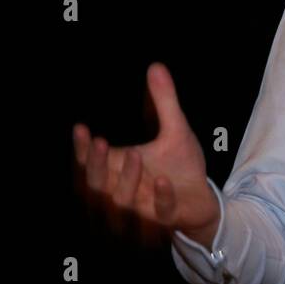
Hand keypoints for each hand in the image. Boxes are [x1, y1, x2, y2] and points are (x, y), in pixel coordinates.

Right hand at [73, 62, 220, 247]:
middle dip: (97, 166)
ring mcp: (144, 206)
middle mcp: (124, 189)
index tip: (81, 128)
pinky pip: (160, 213)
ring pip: (122, 200)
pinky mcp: (166, 217)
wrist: (203, 199)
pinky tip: (163, 181)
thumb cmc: (180, 166)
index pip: (91, 162)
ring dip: (127, 179)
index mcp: (120, 169)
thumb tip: (156, 65)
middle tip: (101, 142)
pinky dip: (160, 198)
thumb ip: (164, 101)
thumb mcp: (175, 130)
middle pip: (96, 184)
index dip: (82, 148)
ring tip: (135, 153)